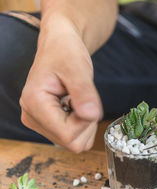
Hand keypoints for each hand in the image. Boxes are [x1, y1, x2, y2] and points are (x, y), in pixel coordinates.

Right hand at [20, 16, 102, 152]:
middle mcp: (32, 118)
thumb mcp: (78, 68)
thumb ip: (84, 92)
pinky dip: (81, 124)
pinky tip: (75, 106)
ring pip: (74, 142)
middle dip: (86, 123)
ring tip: (77, 100)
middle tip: (82, 98)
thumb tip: (92, 116)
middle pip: (71, 142)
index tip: (85, 99)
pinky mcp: (47, 124)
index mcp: (34, 104)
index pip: (68, 135)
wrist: (59, 46)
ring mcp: (38, 123)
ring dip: (84, 123)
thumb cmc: (66, 52)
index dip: (85, 121)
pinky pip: (73, 137)